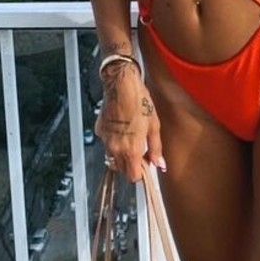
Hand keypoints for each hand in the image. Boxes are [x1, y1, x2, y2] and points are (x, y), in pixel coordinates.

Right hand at [95, 61, 164, 182]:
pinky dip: (113, 142)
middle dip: (131, 165)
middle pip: (121, 170)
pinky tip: (121, 128)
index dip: (140, 173)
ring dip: (121, 155)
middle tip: (140, 151)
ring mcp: (105, 140)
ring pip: (112, 158)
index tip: (146, 165)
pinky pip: (106, 144)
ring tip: (131, 138)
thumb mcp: (154, 124)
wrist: (121, 84)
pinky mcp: (99, 131)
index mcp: (131, 149)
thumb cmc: (139, 101)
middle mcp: (115, 148)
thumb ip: (156, 148)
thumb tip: (160, 163)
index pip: (132, 177)